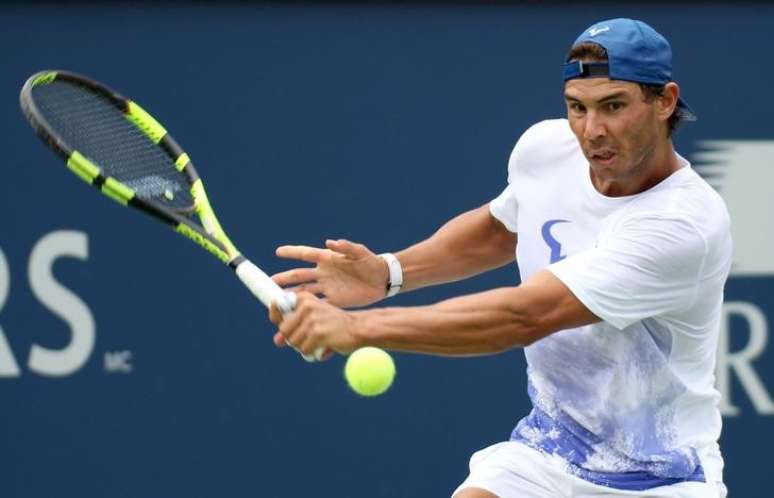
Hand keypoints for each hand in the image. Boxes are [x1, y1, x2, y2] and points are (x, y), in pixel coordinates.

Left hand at [268, 292, 360, 356]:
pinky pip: (304, 350)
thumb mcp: (314, 318)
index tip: (281, 325)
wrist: (358, 328)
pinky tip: (324, 348)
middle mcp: (307, 306)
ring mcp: (312, 320)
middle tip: (308, 339)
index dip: (275, 317)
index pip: (278, 305)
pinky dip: (312, 353)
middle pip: (283, 329)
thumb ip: (295, 327)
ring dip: (303, 347)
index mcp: (304, 298)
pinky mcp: (318, 333)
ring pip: (293, 342)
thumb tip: (276, 341)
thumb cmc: (335, 324)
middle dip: (293, 338)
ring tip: (318, 342)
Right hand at [272, 239, 388, 307]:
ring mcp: (327, 287)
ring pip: (304, 293)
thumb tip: (331, 242)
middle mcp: (323, 273)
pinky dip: (307, 312)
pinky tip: (297, 318)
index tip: (278, 252)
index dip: (292, 253)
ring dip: (291, 299)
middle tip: (269, 285)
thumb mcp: (360, 253)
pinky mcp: (334, 300)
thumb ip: (347, 247)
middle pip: (299, 276)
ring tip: (278, 304)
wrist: (382, 280)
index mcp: (328, 259)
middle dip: (284, 280)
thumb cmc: (371, 262)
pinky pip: (317, 306)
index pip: (306, 254)